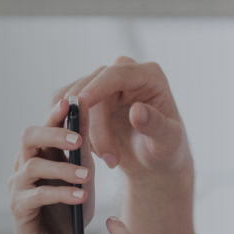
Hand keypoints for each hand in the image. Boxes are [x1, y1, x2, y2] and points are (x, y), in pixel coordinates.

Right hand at [7, 98, 92, 233]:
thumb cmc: (68, 210)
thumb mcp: (82, 176)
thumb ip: (82, 148)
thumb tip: (86, 111)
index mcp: (39, 154)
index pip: (44, 126)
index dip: (55, 114)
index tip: (71, 103)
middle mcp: (23, 165)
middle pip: (28, 137)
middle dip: (53, 135)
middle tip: (77, 140)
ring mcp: (17, 186)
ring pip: (32, 166)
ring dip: (62, 169)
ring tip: (86, 176)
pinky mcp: (18, 207)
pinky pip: (37, 195)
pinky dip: (60, 194)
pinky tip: (79, 196)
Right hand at [65, 58, 192, 182]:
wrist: (152, 161)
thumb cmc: (165, 149)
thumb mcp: (168, 141)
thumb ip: (155, 125)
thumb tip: (136, 110)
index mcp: (149, 75)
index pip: (117, 74)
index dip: (98, 86)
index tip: (81, 103)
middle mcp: (124, 73)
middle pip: (92, 87)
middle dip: (94, 125)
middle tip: (110, 159)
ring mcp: (103, 83)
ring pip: (74, 98)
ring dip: (82, 131)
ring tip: (108, 159)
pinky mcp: (86, 97)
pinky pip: (65, 107)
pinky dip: (70, 129)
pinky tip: (92, 150)